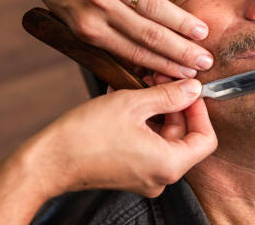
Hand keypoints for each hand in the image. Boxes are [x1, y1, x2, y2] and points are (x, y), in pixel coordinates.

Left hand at [0, 0, 212, 78]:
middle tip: (203, 61)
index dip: (163, 65)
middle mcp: (98, 7)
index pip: (134, 53)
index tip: (184, 74)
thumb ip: (101, 32)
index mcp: (87, 28)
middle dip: (180, 51)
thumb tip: (136, 52)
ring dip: (180, 21)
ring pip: (153, 6)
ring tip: (201, 32)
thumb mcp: (70, 15)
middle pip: (149, 34)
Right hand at [0, 80, 216, 224]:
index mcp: (169, 165)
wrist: (48, 161)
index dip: (200, 110)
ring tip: (140, 83)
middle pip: (184, 136)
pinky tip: (127, 97)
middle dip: (174, 104)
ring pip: (164, 136)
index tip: (188, 90)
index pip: (206, 139)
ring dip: (155, 108)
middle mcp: (161, 176)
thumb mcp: (134, 104)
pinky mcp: (129, 171)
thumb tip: (194, 88)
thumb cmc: (87, 135)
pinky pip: (146, 142)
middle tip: (159, 78)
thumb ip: (170, 95)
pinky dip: (141, 120)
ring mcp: (144, 176)